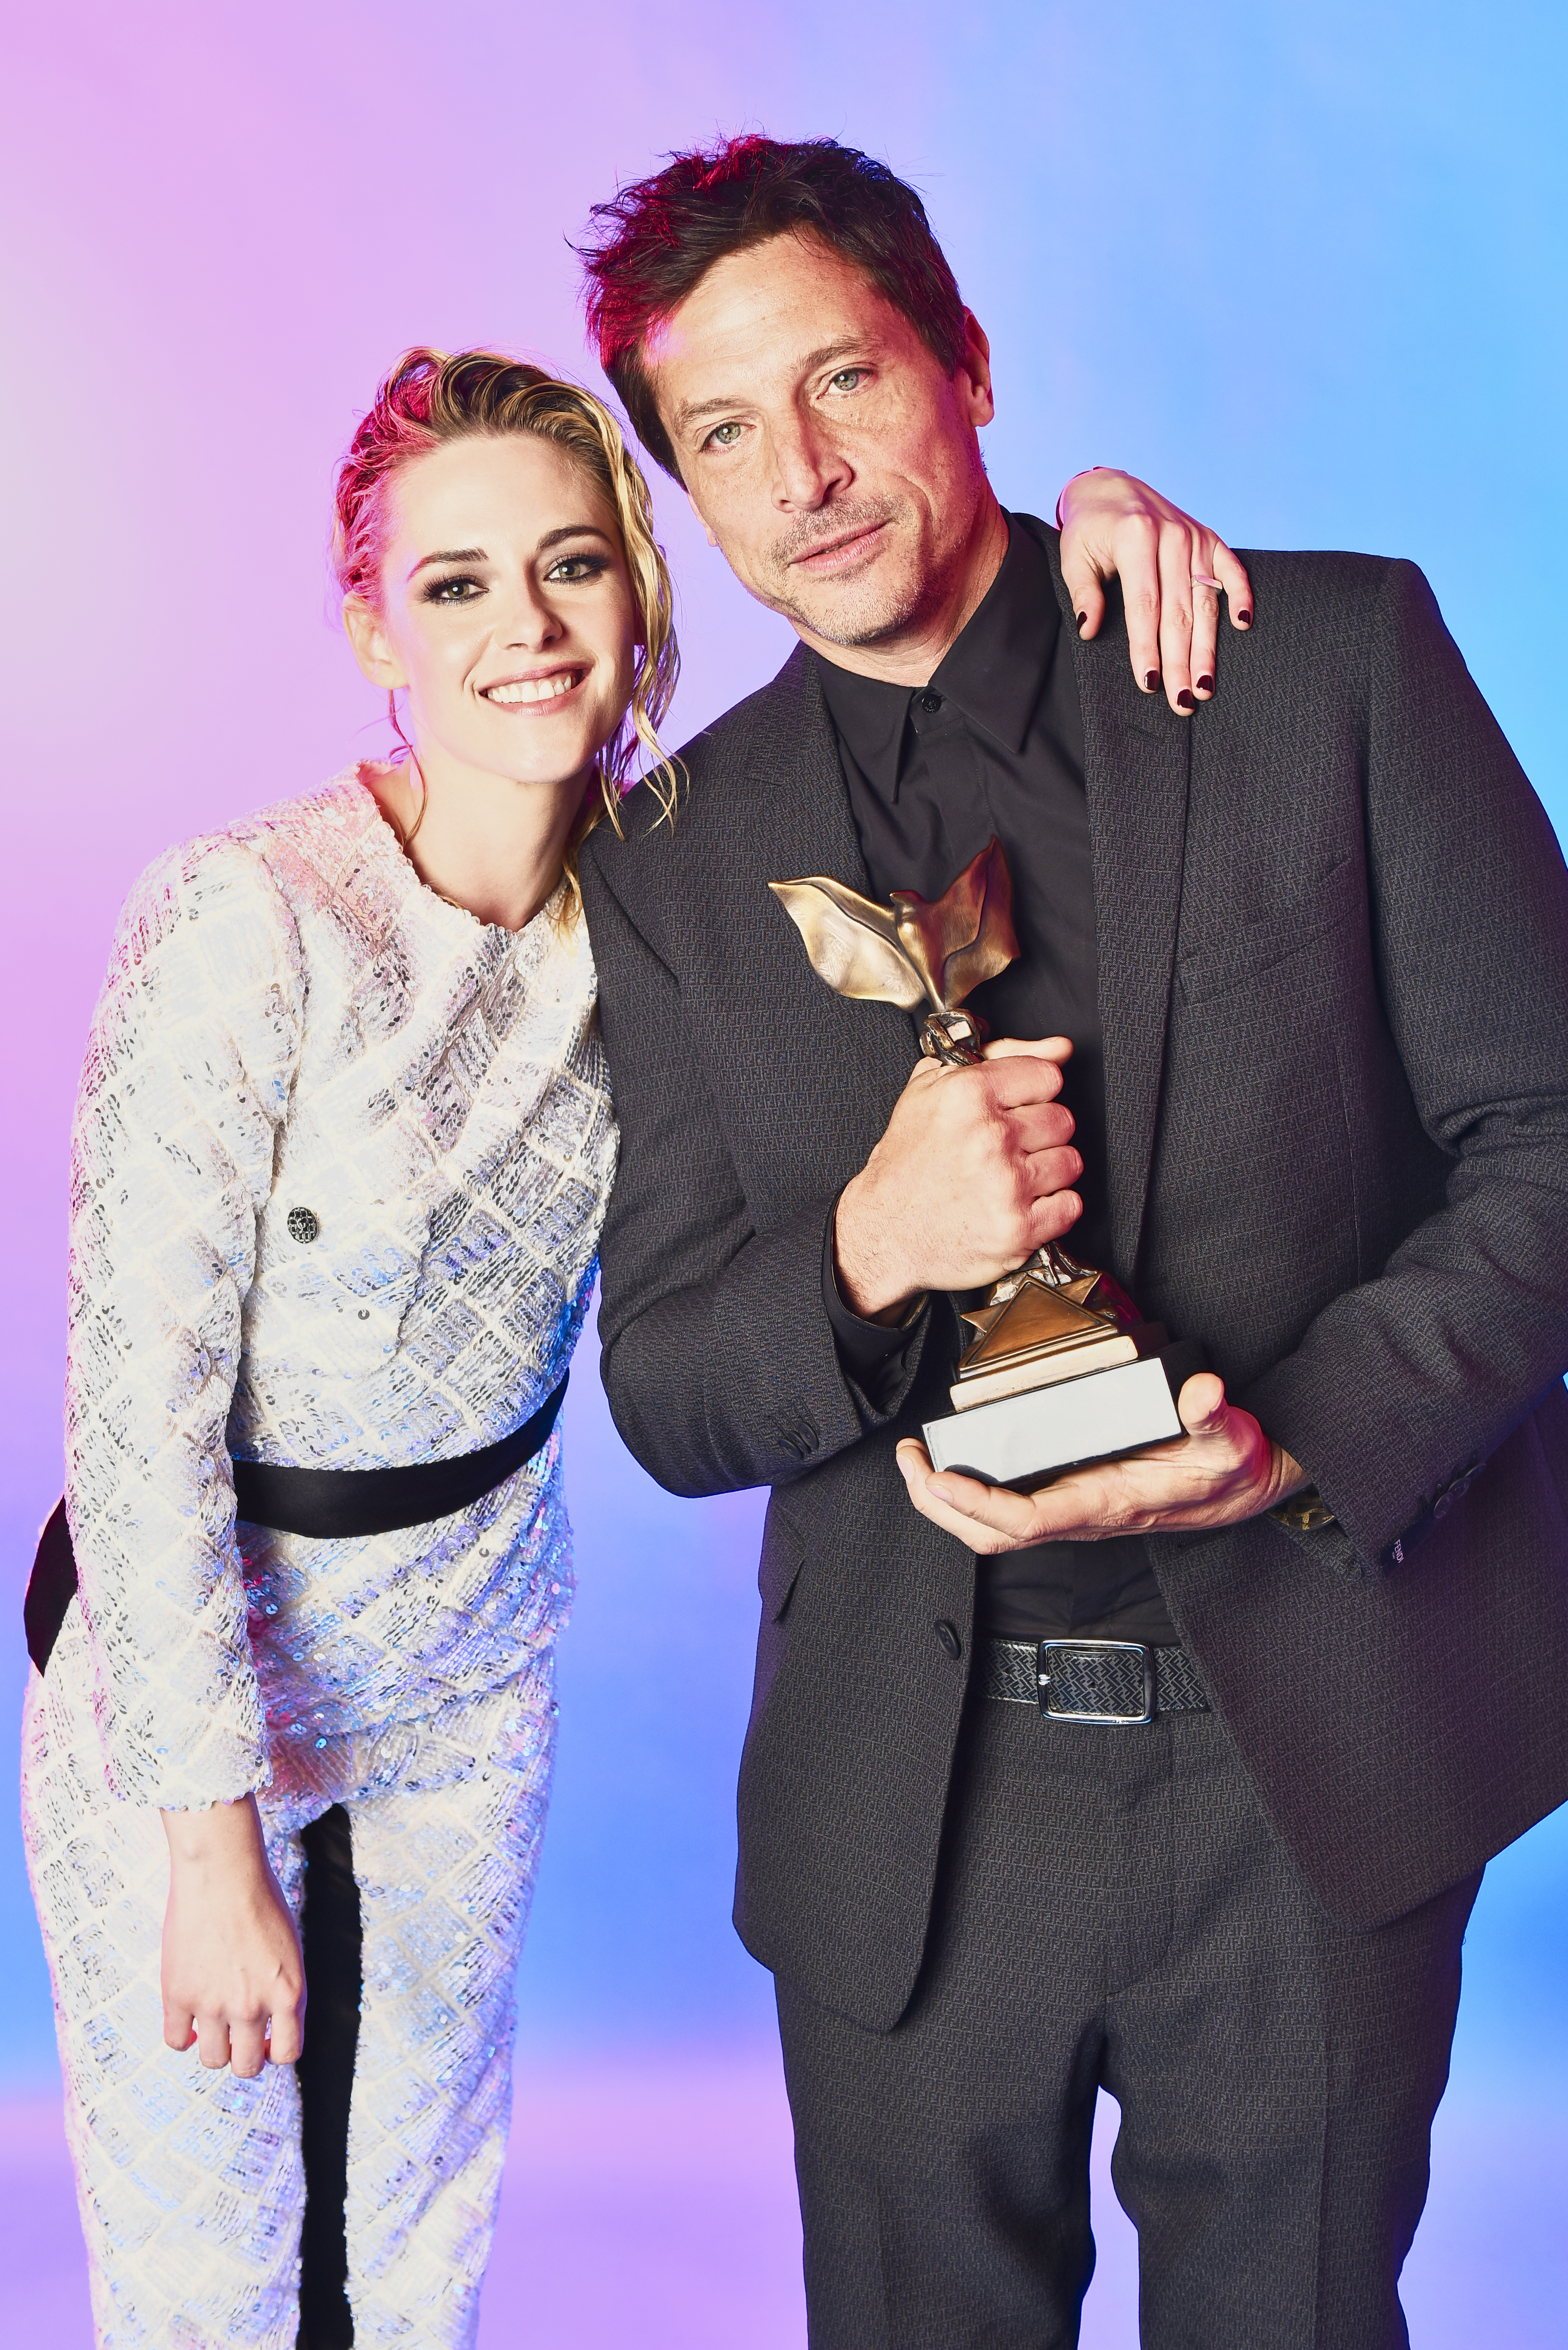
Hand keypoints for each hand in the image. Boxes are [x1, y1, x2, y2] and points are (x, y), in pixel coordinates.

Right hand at [160, 1795, 305, 2076]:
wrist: (222, 1872)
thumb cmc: (260, 1900)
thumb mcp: (288, 1949)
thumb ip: (281, 1990)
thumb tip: (271, 2024)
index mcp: (289, 1994)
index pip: (286, 2054)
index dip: (274, 2051)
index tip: (265, 2040)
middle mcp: (253, 2007)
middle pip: (246, 2067)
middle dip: (243, 2056)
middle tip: (236, 2037)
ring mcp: (213, 2005)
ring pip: (212, 2060)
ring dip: (213, 2048)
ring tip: (211, 2025)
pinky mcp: (179, 1996)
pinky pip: (175, 2041)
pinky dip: (181, 2035)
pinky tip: (187, 2017)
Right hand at [834, 1036, 1081, 1320]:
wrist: (887, 1232)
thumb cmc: (907, 1163)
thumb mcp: (933, 1089)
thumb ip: (1001, 1056)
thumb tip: (1059, 1048)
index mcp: (968, 1095)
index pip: (1048, 1076)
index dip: (1031, 1094)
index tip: (1015, 1108)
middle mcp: (990, 1137)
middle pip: (1062, 1119)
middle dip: (1038, 1134)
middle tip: (1004, 1148)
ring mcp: (1007, 1184)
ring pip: (1069, 1161)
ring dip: (1045, 1171)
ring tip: (1008, 1178)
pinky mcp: (1019, 1228)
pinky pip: (1070, 1206)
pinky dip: (1051, 1209)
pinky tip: (1018, 1204)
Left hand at [895, 1371, 1306, 1547]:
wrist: (1241, 1488)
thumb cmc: (1229, 1466)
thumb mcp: (1229, 1437)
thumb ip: (1212, 1414)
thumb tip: (1200, 1392)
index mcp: (1104, 1503)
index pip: (1024, 1520)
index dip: (975, 1505)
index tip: (937, 1476)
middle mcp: (1081, 1515)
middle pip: (991, 1534)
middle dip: (940, 1506)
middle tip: (908, 1461)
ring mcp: (1073, 1510)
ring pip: (995, 1528)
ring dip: (949, 1502)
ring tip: (917, 1463)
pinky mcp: (1073, 1498)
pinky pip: (1010, 1509)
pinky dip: (974, 1494)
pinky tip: (958, 1466)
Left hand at [1055, 470, 1252, 716]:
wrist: (1111, 488)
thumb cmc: (1089, 530)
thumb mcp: (1074, 556)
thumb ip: (1084, 592)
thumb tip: (1088, 630)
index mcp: (1136, 538)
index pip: (1144, 606)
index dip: (1147, 647)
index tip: (1150, 683)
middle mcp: (1171, 537)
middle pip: (1179, 612)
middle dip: (1181, 662)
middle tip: (1183, 701)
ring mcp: (1195, 537)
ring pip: (1205, 602)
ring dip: (1207, 647)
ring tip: (1206, 685)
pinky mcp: (1210, 539)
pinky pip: (1232, 570)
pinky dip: (1241, 596)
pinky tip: (1243, 625)